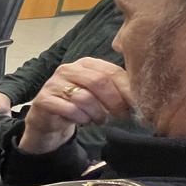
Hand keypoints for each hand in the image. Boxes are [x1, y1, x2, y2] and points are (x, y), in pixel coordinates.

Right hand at [18, 58, 132, 154]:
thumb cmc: (78, 106)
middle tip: (121, 116)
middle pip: (99, 81)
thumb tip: (141, 98)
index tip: (136, 105)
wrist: (48, 120)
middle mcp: (68, 69)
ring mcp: (53, 84)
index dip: (127, 90)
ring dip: (97, 113)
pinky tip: (83, 121)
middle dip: (114, 102)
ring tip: (99, 120)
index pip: (111, 71)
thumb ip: (115, 89)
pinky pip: (70, 110)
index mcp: (85, 63)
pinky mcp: (44, 100)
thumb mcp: (98, 94)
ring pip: (84, 97)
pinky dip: (81, 119)